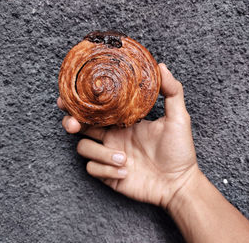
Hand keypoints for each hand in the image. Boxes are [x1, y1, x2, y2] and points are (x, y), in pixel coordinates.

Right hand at [58, 63, 197, 207]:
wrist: (179, 183)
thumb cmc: (179, 150)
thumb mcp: (178, 117)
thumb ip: (172, 91)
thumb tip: (161, 66)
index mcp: (122, 121)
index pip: (96, 108)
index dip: (80, 101)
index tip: (69, 95)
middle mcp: (112, 136)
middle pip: (80, 126)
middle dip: (71, 123)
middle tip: (74, 125)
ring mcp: (109, 155)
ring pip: (84, 148)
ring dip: (101, 153)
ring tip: (125, 159)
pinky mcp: (108, 175)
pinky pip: (92, 169)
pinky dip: (107, 171)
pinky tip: (126, 172)